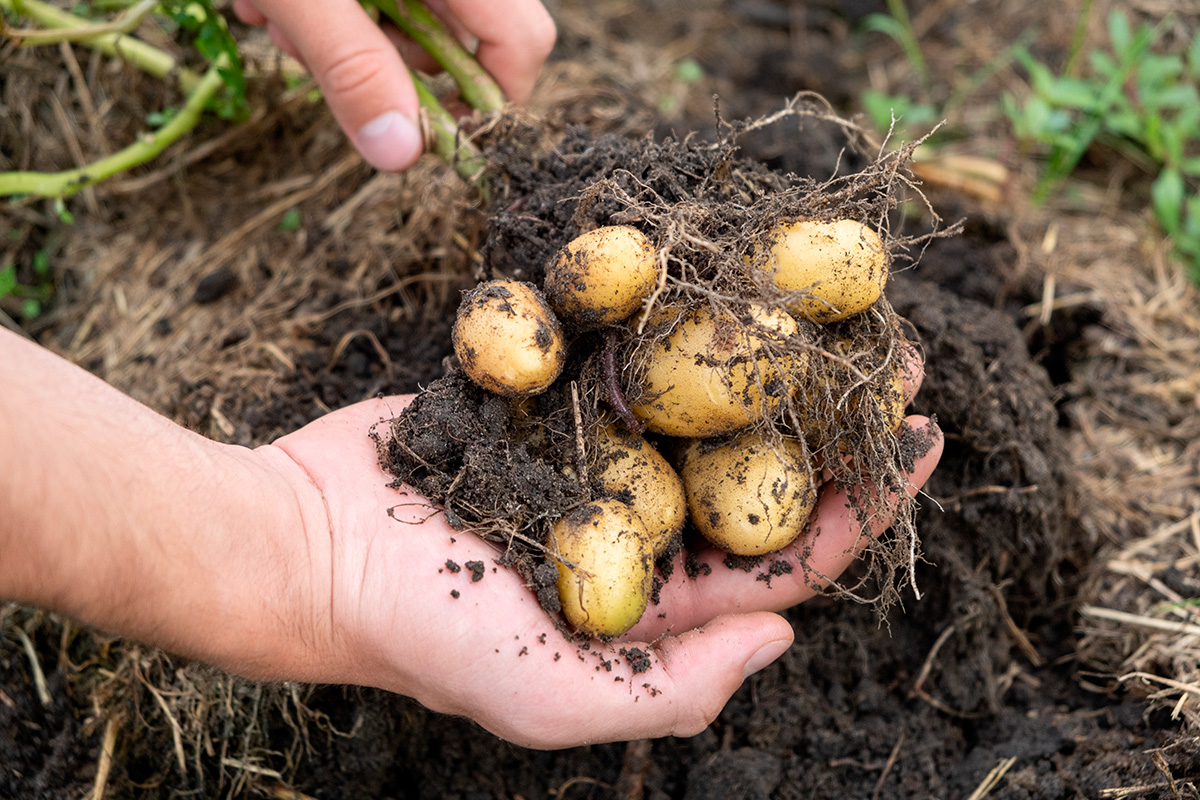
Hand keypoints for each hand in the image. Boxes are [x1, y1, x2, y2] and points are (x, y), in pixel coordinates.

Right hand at [0, 329, 940, 750]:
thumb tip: (782, 634)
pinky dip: (669, 318)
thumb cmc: (422, 633)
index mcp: (652, 601)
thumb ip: (674, 686)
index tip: (918, 444)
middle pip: (753, 467)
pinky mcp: (541, 395)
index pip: (777, 557)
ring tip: (829, 304)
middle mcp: (634, 525)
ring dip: (763, 355)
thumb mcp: (549, 699)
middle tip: (895, 355)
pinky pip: (619, 354)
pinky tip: (720, 277)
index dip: (856, 506)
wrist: (304, 544)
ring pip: (698, 400)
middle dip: (826, 416)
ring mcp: (588, 455)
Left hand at [231, 0, 555, 169]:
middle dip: (391, 67)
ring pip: (409, 20)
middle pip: (460, 38)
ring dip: (346, 41)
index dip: (488, 101)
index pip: (523, 41)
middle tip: (318, 61)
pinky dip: (327, 10)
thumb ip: (351, 66)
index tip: (428, 134)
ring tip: (278, 18)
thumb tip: (400, 155)